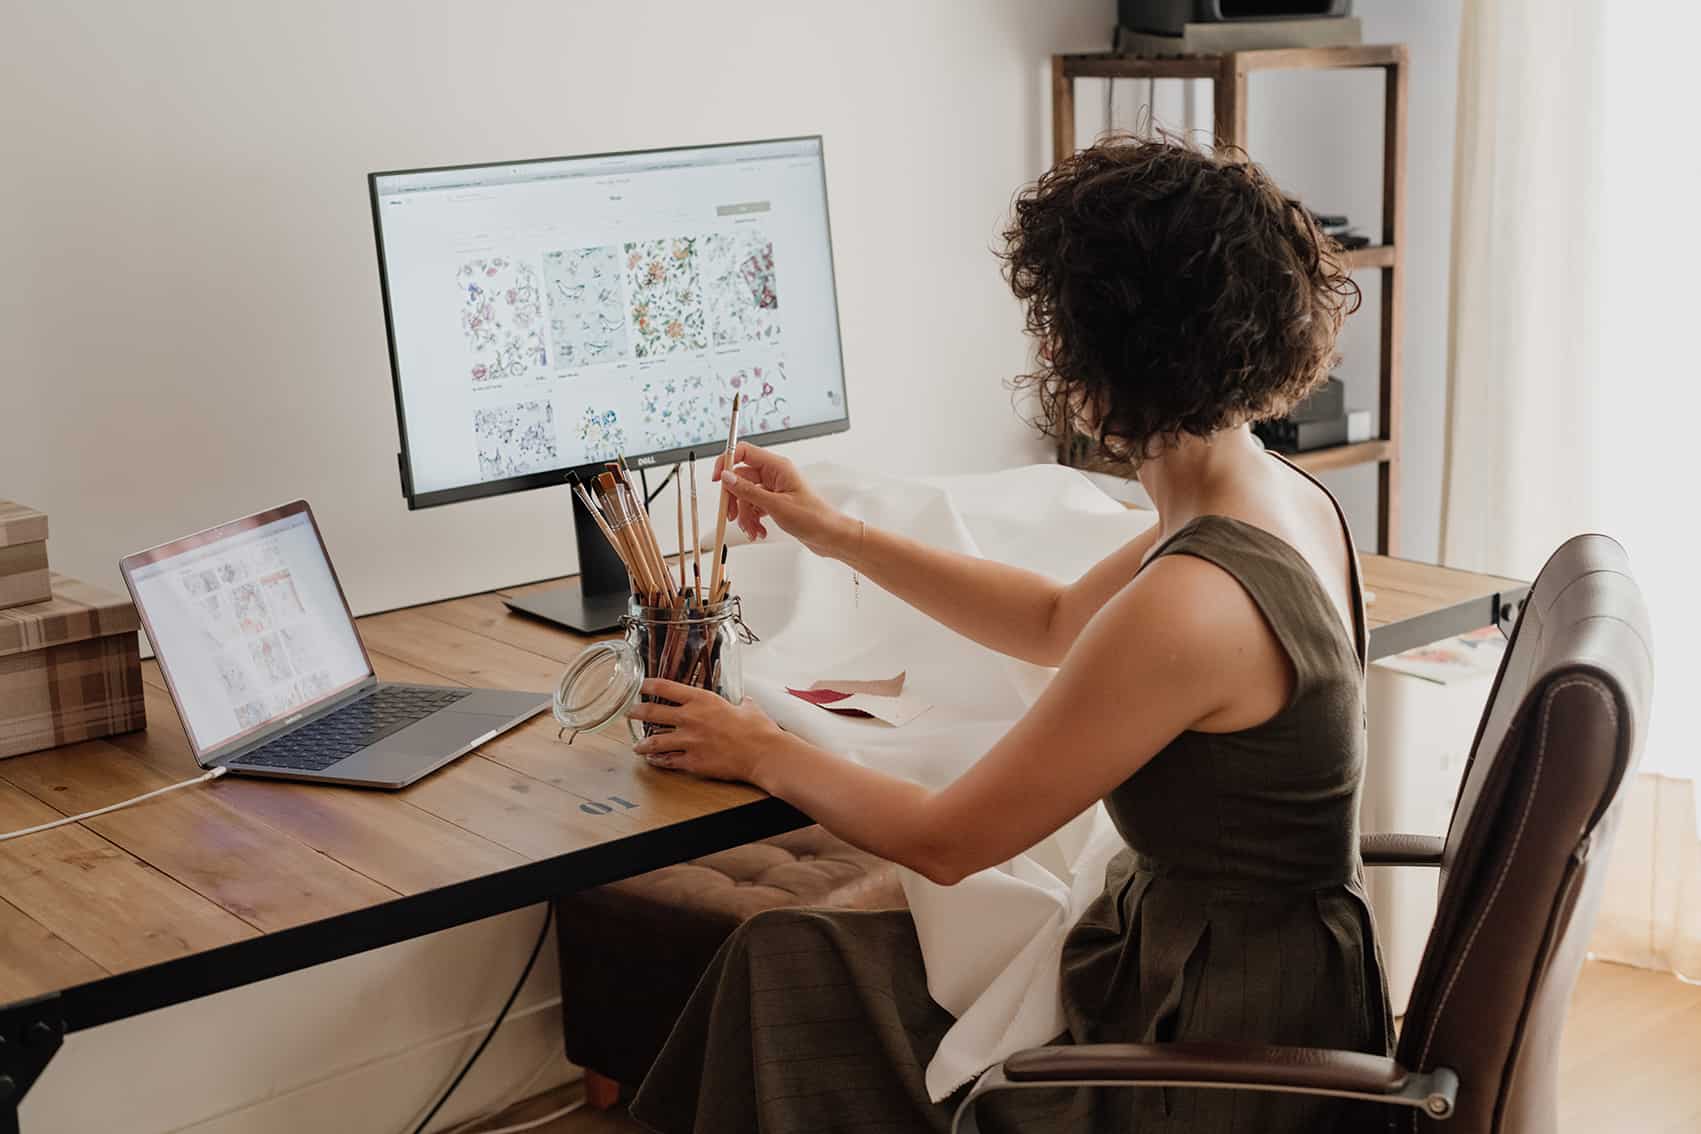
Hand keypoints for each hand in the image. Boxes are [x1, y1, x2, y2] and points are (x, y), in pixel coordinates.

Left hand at [628, 679, 787, 782]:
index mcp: (702, 700)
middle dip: (637, 712)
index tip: (641, 685)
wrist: (763, 753)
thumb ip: (741, 704)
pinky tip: (654, 761)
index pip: (666, 688)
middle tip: (630, 712)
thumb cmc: (758, 730)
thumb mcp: (749, 708)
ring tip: (636, 745)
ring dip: (642, 743)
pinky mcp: (692, 761)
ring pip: (654, 741)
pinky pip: (668, 761)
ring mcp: (689, 741)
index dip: (649, 685)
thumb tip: (744, 702)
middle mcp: (691, 719)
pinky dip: (658, 761)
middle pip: (652, 713)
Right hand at [714, 441, 857, 559]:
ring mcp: (774, 489)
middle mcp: (775, 475)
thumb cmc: (814, 518)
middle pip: (741, 478)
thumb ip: (748, 491)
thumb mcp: (776, 505)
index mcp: (777, 467)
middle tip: (732, 516)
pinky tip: (759, 531)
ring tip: (751, 530)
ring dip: (744, 515)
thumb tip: (727, 478)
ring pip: (746, 496)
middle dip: (735, 499)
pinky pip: (754, 507)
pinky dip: (753, 520)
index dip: (727, 462)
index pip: (744, 452)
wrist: (830, 536)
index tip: (718, 480)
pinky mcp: (775, 503)